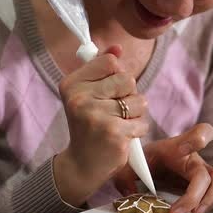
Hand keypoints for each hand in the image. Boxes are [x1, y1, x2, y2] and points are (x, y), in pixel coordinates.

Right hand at [53, 45, 149, 205]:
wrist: (81, 164)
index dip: (116, 75)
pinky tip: (123, 137)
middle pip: (127, 79)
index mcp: (71, 84)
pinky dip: (137, 130)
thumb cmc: (88, 126)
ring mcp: (96, 116)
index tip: (106, 91)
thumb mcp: (88, 94)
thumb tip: (118, 47)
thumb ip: (101, 69)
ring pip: (138, 100)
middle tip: (114, 111)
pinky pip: (142, 122)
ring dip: (135, 113)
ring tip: (119, 123)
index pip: (109, 62)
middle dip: (128, 95)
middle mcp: (80, 98)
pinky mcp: (114, 133)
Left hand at [113, 123, 212, 212]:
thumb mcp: (132, 164)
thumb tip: (129, 191)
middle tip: (180, 212)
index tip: (183, 150)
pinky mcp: (204, 186)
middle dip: (196, 194)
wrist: (149, 166)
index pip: (198, 134)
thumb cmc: (145, 161)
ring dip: (209, 201)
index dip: (195, 140)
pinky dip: (212, 205)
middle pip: (208, 173)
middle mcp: (193, 160)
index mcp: (177, 148)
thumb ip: (125, 174)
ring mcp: (201, 173)